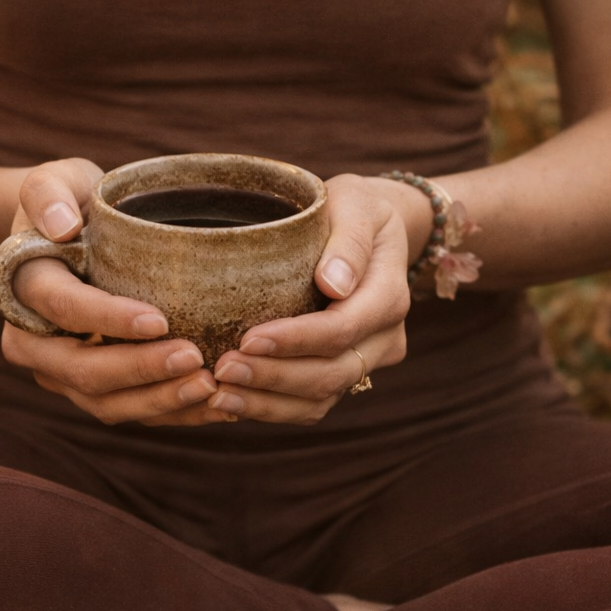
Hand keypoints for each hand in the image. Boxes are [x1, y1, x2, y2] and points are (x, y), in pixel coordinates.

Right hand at [0, 158, 229, 424]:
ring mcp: (62, 375)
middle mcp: (34, 344)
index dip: (109, 319)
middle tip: (196, 359)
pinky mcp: (93, 391)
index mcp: (25, 291)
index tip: (160, 320)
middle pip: (84, 372)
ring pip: (106, 404)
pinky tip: (220, 405)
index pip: (65, 310)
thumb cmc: (69, 202)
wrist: (67, 238)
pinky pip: (131, 412)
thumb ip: (48, 192)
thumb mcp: (54, 180)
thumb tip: (62, 225)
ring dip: (161, 402)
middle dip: (141, 371)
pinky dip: (175, 413)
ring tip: (213, 387)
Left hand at [205, 174, 426, 423]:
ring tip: (220, 394)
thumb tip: (333, 283)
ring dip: (268, 403)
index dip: (296, 340)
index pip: (343, 329)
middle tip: (223, 370)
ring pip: (321, 399)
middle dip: (274, 377)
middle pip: (332, 373)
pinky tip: (231, 402)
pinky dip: (271, 408)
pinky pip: (310, 404)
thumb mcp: (354, 202)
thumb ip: (349, 240)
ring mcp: (366, 362)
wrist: (371, 232)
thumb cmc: (354, 209)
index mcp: (390, 295)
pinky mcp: (342, 374)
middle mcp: (385, 338)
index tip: (248, 338)